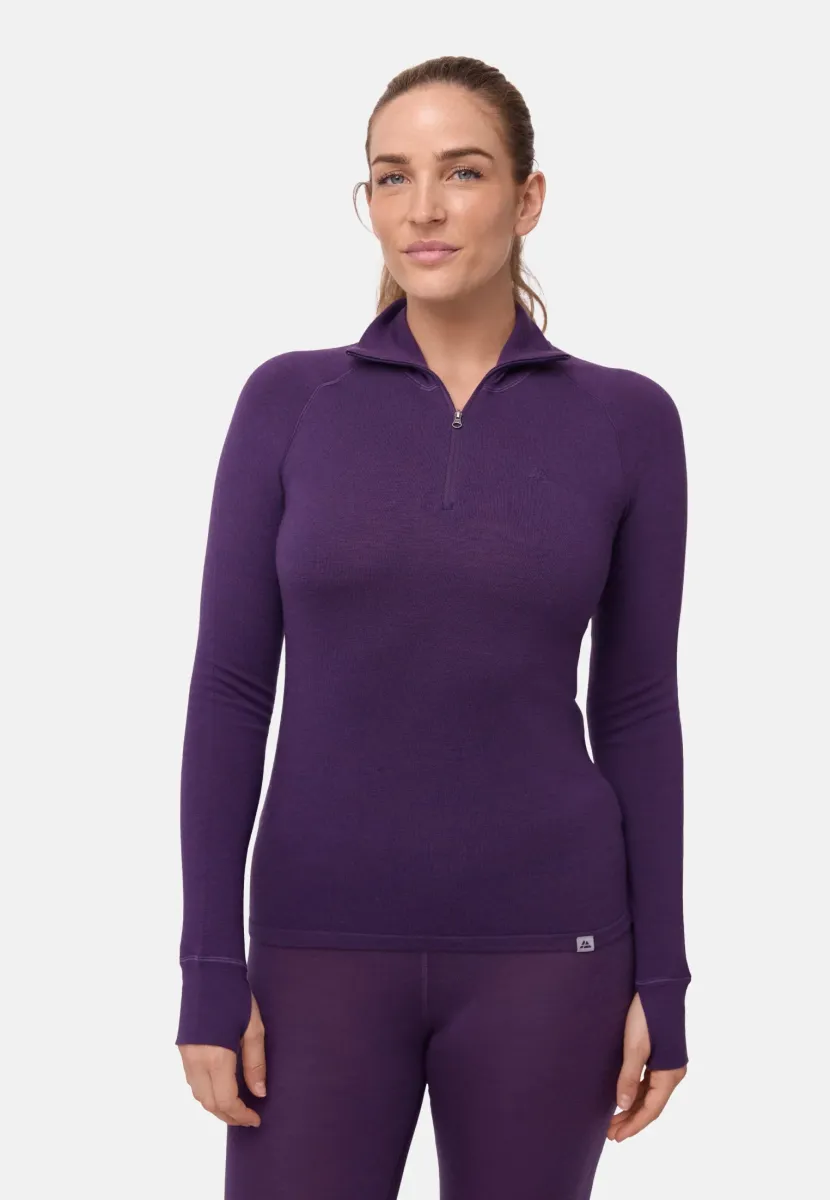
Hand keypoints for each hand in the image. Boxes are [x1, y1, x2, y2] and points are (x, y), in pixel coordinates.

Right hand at [178, 994, 266, 1125]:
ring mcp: (186, 1056)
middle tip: (248, 1117)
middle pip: (209, 1103)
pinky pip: (193, 1081)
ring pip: (198, 1095)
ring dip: (216, 1105)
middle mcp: (196, 1061)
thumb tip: (259, 1093)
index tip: (256, 1118)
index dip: (241, 1115)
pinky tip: (221, 1086)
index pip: (226, 1101)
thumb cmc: (234, 996)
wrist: (208, 971)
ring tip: (237, 1105)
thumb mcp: (253, 1028)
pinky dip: (207, 1092)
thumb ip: (255, 1062)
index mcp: (216, 1058)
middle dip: (228, 1115)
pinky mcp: (183, 1049)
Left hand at [607, 991, 686, 1140]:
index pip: (651, 1109)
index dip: (634, 1125)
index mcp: (670, 1074)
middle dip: (631, 1120)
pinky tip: (623, 1097)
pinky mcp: (661, 1055)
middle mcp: (672, 1073)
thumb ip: (628, 1076)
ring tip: (613, 1120)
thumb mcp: (634, 1046)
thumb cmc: (647, 1014)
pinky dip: (636, 1093)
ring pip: (649, 1094)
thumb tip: (622, 1105)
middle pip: (651, 1105)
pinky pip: (648, 1082)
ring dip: (632, 1108)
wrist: (658, 987)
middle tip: (611, 1133)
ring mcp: (667, 1064)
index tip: (617, 1137)